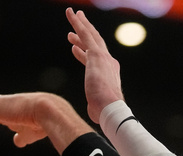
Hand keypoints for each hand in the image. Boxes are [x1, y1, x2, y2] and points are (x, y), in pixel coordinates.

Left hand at [65, 8, 123, 124]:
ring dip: (81, 24)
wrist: (110, 108)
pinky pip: (85, 34)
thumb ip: (95, 104)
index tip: (75, 46)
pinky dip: (78, 23)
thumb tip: (94, 111)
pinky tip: (72, 15)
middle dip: (86, 31)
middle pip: (95, 42)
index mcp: (110, 72)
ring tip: (73, 15)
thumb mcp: (99, 105)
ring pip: (90, 35)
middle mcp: (108, 62)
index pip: (96, 58)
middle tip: (78, 21)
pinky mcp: (96, 54)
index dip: (84, 50)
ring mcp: (103, 57)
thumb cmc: (105, 112)